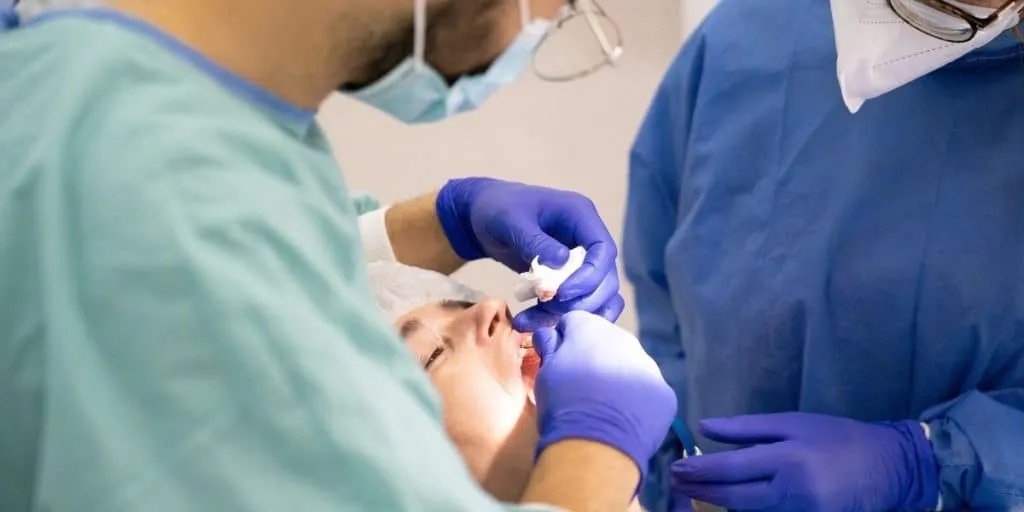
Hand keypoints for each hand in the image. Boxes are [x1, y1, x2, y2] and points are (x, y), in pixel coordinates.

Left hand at [436, 178, 623, 330]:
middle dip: (581, 300)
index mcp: (580, 215)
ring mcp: (579, 260)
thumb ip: (535, 241)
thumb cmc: (497, 210)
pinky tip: (532, 322)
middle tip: (548, 307)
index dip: (590, 276)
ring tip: (530, 321)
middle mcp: (586, 238)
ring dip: (568, 314)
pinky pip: (575, 303)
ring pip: (593, 296)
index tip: (562, 293)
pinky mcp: (567, 278)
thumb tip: (561, 262)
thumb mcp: (510, 221)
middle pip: (605, 278)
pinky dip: (557, 317)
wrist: (482, 218)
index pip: (603, 250)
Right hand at [532, 311, 676, 481]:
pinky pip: (648, 392)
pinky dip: (638, 402)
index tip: (559, 360)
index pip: (575, 322)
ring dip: (619, 379)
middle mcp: (625, 340)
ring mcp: (649, 366)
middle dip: (595, 358)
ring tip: (604, 407)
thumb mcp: (544, 373)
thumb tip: (549, 334)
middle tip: (582, 387)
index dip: (564, 340)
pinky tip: (624, 421)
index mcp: (591, 329)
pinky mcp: (664, 393)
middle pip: (607, 342)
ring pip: (631, 366)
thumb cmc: (563, 404)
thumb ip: (549, 347)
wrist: (596, 444)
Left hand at [670, 413, 939, 510]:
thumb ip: (747, 428)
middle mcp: (794, 491)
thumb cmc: (836, 438)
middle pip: (735, 498)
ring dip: (719, 505)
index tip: (677, 468)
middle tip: (675, 482)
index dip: (700, 471)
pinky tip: (729, 505)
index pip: (732, 468)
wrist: (889, 467)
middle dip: (702, 491)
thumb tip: (703, 426)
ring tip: (693, 493)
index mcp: (788, 459)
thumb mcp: (793, 422)